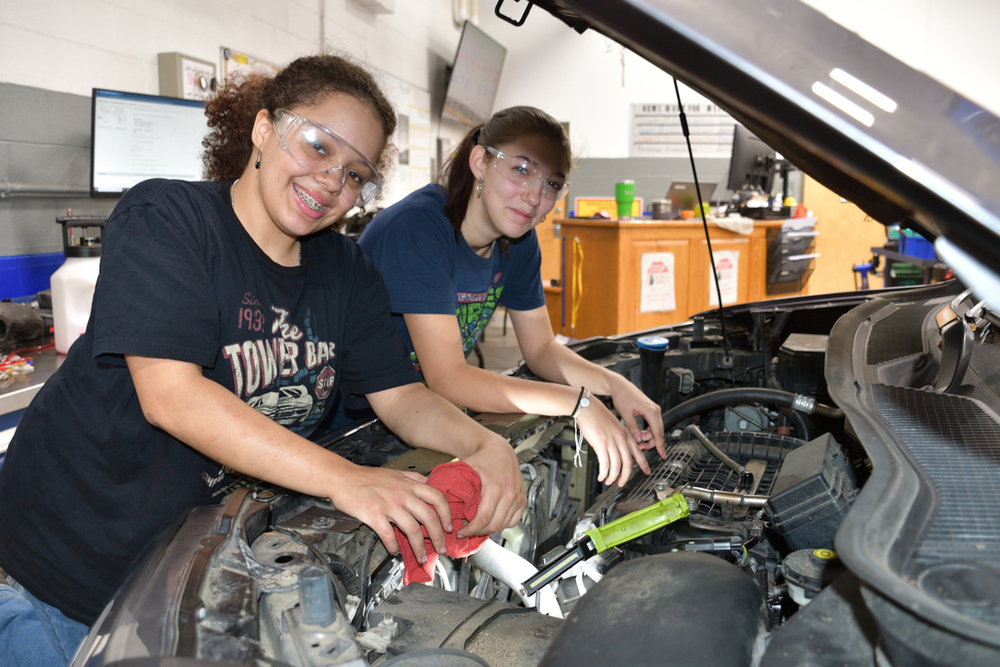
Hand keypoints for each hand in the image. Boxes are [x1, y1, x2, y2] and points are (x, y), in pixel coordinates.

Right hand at [328, 465, 451, 562]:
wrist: (343, 478)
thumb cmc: (367, 477)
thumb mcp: (396, 473)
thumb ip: (413, 479)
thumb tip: (429, 483)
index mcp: (409, 484)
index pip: (437, 498)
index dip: (447, 514)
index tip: (448, 527)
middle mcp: (402, 494)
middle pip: (429, 517)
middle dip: (438, 537)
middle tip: (440, 548)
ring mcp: (389, 505)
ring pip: (412, 529)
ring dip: (419, 547)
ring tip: (421, 557)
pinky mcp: (374, 515)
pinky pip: (389, 535)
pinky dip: (394, 546)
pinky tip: (395, 551)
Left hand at [457, 436, 525, 537]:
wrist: (500, 450)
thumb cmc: (482, 459)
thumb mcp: (466, 470)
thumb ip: (454, 486)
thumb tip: (439, 504)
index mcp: (495, 487)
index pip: (483, 518)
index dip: (471, 530)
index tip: (461, 532)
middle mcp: (510, 493)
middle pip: (494, 525)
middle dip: (478, 531)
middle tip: (467, 531)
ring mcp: (518, 497)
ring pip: (503, 525)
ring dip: (490, 529)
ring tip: (477, 526)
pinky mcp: (522, 500)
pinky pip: (513, 521)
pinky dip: (502, 524)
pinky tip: (491, 520)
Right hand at [576, 397, 649, 486]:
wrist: (587, 407)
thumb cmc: (598, 416)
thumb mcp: (614, 426)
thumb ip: (619, 438)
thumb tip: (619, 451)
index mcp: (625, 434)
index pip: (638, 452)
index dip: (643, 464)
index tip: (647, 471)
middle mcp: (621, 439)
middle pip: (628, 463)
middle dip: (626, 476)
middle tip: (622, 483)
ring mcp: (611, 442)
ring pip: (617, 465)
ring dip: (613, 477)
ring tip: (609, 481)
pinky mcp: (601, 444)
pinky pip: (605, 463)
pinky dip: (604, 472)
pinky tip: (601, 476)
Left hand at [609, 378, 665, 459]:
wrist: (620, 386)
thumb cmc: (622, 397)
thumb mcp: (625, 414)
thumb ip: (633, 428)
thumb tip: (639, 440)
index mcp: (651, 411)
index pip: (657, 433)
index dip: (659, 445)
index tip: (662, 455)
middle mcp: (655, 410)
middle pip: (658, 432)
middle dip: (651, 442)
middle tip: (640, 448)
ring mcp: (654, 410)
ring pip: (655, 429)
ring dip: (648, 436)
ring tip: (636, 439)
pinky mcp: (651, 410)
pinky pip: (652, 424)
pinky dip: (647, 431)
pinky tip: (638, 433)